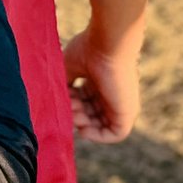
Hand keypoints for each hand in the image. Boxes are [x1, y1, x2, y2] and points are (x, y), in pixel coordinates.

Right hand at [64, 26, 140, 142]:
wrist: (107, 45)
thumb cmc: (88, 50)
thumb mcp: (69, 67)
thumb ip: (64, 83)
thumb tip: (55, 96)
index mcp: (98, 81)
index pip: (84, 100)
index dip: (71, 102)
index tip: (62, 97)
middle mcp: (109, 94)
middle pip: (91, 113)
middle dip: (76, 113)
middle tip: (68, 105)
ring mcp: (119, 104)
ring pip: (100, 124)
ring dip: (84, 124)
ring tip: (75, 113)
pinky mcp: (126, 113)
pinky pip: (115, 134)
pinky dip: (99, 136)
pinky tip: (84, 130)